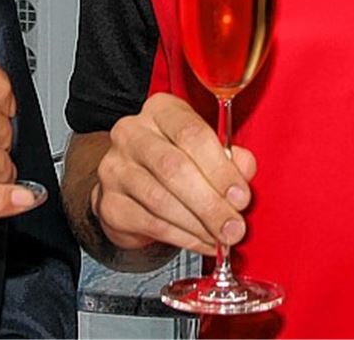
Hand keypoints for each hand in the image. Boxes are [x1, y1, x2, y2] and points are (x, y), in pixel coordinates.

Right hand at [91, 93, 255, 255]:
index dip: (220, 168)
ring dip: (198, 225)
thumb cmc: (177, 161)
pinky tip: (202, 242)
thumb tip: (244, 169)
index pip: (191, 133)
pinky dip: (183, 238)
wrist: (132, 186)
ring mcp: (115, 167)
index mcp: (160, 110)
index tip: (241, 196)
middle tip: (234, 227)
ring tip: (221, 238)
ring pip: (160, 200)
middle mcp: (131, 133)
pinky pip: (150, 224)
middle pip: (173, 167)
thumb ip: (229, 157)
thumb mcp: (205, 150)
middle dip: (210, 203)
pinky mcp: (109, 203)